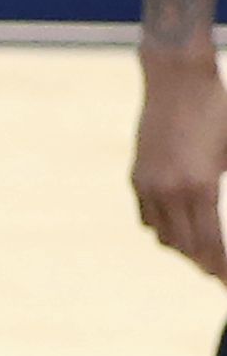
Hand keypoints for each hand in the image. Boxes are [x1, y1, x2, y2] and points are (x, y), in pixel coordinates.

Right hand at [136, 49, 226, 281]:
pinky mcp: (137, 175)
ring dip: (183, 249)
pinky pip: (148, 217)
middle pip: (185, 246)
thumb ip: (225, 187)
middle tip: (219, 276)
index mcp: (199, 186)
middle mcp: (169, 190)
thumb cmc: (217, 110)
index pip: (211, 243)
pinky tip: (178, 229)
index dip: (221, 267)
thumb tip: (218, 217)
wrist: (177, 78)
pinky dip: (164, 229)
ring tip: (201, 256)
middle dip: (204, 264)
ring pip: (163, 235)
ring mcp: (148, 184)